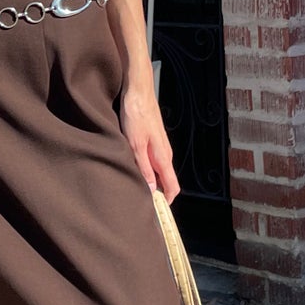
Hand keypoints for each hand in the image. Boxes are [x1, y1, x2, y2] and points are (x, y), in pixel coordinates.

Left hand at [120, 82, 179, 201]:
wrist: (138, 91)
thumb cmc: (136, 115)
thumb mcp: (135, 145)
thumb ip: (143, 168)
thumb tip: (150, 190)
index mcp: (163, 158)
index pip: (173, 187)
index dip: (166, 202)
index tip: (157, 213)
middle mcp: (164, 154)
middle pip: (165, 181)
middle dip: (156, 194)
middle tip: (139, 202)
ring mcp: (159, 147)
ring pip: (158, 171)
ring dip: (149, 181)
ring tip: (133, 188)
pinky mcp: (152, 140)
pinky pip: (152, 162)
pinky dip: (145, 169)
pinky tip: (132, 168)